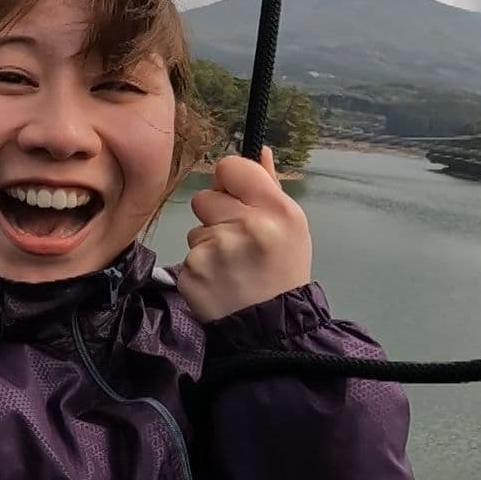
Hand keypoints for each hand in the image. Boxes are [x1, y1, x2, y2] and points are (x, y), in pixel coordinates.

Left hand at [177, 147, 312, 322]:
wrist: (272, 329)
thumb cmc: (283, 271)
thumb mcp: (292, 228)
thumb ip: (269, 187)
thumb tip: (259, 150)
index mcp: (276, 210)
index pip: (230, 166)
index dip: (230, 181)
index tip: (236, 197)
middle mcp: (246, 226)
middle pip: (205, 197)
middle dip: (217, 215)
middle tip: (237, 241)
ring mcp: (215, 250)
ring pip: (195, 228)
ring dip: (208, 243)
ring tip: (231, 265)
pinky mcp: (192, 272)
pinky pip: (188, 254)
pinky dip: (200, 267)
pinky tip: (219, 281)